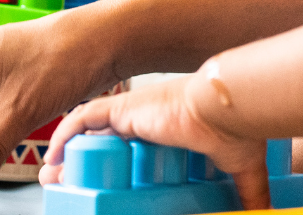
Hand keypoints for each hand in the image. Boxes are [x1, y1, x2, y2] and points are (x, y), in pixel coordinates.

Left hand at [44, 75, 273, 210]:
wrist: (228, 108)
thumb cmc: (237, 130)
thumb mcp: (242, 169)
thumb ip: (249, 194)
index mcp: (166, 130)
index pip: (131, 144)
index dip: (112, 161)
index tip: (98, 184)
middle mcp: (144, 119)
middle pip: (102, 139)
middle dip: (80, 161)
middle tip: (63, 185)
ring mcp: (131, 112)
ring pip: (87, 130)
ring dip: (67, 152)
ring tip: (52, 177)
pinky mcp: (122, 108)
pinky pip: (82, 118)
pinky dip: (65, 136)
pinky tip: (54, 158)